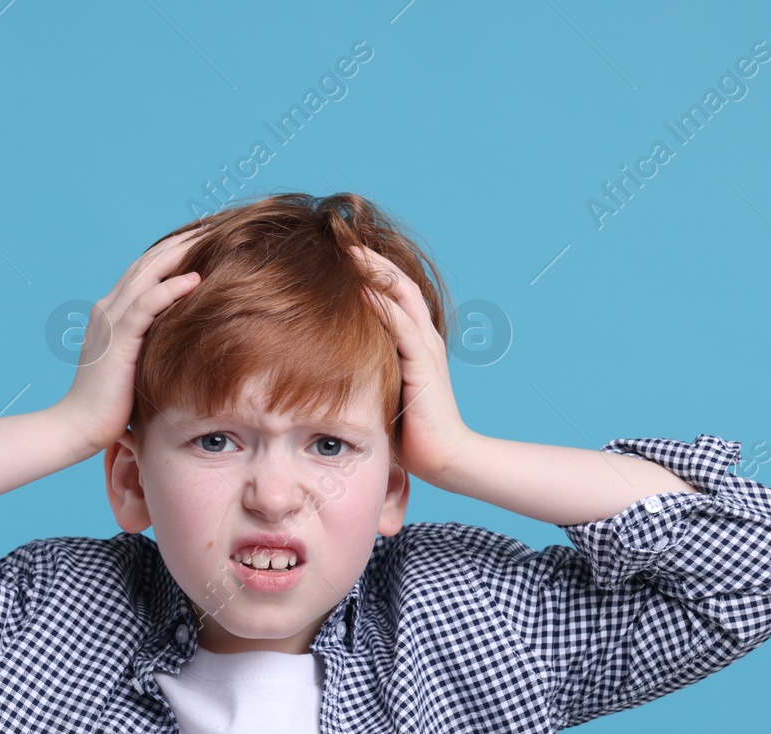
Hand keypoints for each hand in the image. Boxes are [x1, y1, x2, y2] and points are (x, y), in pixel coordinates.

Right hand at [58, 223, 208, 452]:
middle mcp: (108, 309)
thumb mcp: (136, 367)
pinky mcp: (117, 340)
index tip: (204, 238)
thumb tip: (182, 346)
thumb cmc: (109, 406)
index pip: (145, 271)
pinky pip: (146, 306)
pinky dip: (170, 289)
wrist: (77, 427)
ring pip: (147, 274)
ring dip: (180, 253)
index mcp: (112, 314)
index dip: (173, 251)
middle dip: (181, 241)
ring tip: (210, 235)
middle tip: (213, 223)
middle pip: (148, 263)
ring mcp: (110, 322)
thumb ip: (152, 347)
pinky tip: (195, 279)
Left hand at [350, 245, 471, 485]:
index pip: (393, 294)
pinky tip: (358, 287)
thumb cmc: (411, 434)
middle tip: (340, 238)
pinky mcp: (422, 365)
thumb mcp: (382, 394)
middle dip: (370, 259)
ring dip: (374, 270)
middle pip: (397, 283)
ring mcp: (425, 349)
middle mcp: (423, 338)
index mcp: (414, 343)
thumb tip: (324, 372)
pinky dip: (380, 303)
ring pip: (400, 295)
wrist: (446, 458)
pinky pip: (401, 325)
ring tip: (347, 249)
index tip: (340, 254)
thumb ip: (364, 374)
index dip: (370, 270)